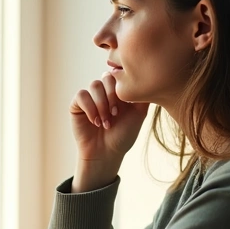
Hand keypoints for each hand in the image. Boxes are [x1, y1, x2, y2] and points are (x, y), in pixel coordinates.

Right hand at [69, 72, 149, 189]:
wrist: (106, 153)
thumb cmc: (123, 135)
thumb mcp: (139, 114)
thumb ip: (144, 97)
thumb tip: (153, 79)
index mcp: (118, 91)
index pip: (120, 75)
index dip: (122, 88)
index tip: (127, 105)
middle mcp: (104, 91)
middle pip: (107, 77)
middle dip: (112, 96)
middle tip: (115, 114)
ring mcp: (90, 97)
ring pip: (94, 85)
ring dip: (101, 104)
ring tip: (106, 122)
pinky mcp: (77, 104)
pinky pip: (81, 95)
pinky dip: (90, 108)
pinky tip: (95, 122)